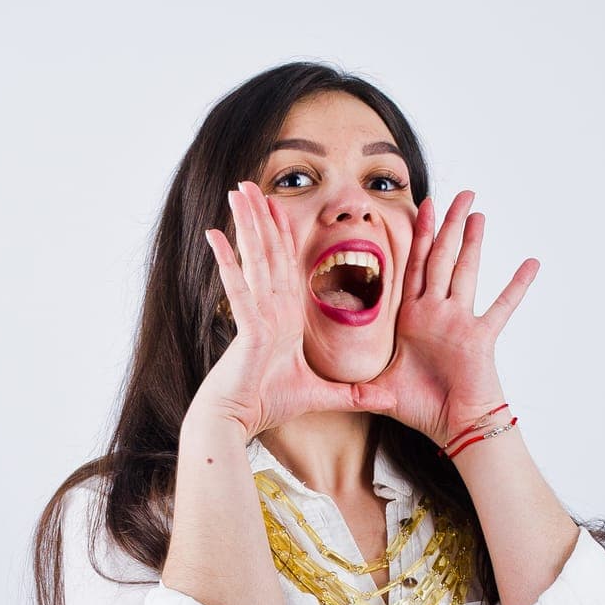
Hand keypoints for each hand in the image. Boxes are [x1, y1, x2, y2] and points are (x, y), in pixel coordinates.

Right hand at [196, 180, 399, 438]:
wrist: (236, 421)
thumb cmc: (268, 406)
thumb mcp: (321, 396)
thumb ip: (353, 394)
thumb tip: (388, 400)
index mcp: (283, 318)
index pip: (285, 266)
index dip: (282, 234)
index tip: (279, 206)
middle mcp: (269, 309)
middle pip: (267, 252)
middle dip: (260, 216)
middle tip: (249, 183)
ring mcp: (256, 314)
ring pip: (254, 258)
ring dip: (246, 223)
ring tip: (236, 191)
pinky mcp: (246, 326)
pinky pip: (237, 286)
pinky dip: (227, 260)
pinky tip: (215, 233)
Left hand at [364, 189, 537, 449]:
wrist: (455, 428)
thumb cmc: (423, 409)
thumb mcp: (381, 392)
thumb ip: (358, 388)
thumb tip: (328, 394)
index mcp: (413, 319)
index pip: (413, 268)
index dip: (416, 237)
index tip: (420, 207)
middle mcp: (437, 313)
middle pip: (440, 259)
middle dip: (446, 225)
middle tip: (457, 193)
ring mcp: (460, 322)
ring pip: (465, 272)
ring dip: (471, 243)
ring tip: (477, 213)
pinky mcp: (480, 336)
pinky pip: (502, 307)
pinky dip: (517, 286)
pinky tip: (532, 263)